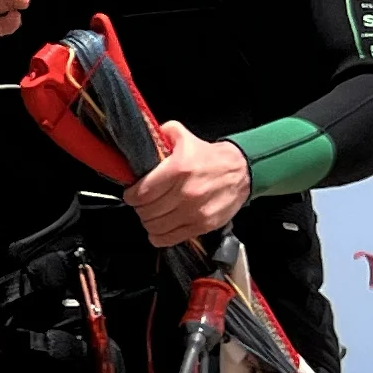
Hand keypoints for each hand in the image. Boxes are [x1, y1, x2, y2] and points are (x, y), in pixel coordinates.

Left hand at [127, 121, 253, 242]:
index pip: (142, 192)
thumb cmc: (209, 157)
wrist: (241, 171)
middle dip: (139, 207)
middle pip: (147, 211)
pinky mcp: (203, 226)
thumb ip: (162, 134)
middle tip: (142, 203)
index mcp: (179, 169)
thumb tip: (143, 136)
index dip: (131, 195)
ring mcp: (195, 212)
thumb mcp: (184, 137)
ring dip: (148, 221)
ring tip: (151, 213)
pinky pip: (170, 238)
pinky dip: (159, 236)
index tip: (131, 193)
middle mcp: (187, 193)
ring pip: (155, 226)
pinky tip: (159, 228)